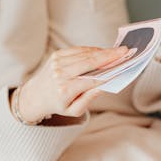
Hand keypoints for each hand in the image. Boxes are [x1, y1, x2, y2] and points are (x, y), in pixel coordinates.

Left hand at [15, 45, 129, 122]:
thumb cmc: (59, 104)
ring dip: (102, 52)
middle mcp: (60, 74)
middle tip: (125, 52)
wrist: (36, 95)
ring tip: (117, 51)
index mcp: (65, 90)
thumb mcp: (74, 110)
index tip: (121, 67)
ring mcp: (57, 63)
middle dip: (109, 56)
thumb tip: (103, 86)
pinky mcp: (57, 55)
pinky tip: (103, 52)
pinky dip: (92, 50)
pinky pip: (78, 50)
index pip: (91, 80)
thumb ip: (89, 99)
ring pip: (85, 54)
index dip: (107, 73)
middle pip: (89, 62)